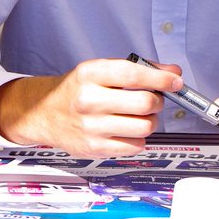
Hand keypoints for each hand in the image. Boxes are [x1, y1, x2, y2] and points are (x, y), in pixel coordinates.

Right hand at [0, 57, 180, 156]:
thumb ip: (136, 70)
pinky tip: (125, 130)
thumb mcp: (99, 71)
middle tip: (152, 100)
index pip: (132, 74)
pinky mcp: (95, 148)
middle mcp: (88, 100)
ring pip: (145, 127)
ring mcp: (91, 126)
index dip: (160, 78)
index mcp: (89, 74)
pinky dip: (137, 138)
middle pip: (144, 103)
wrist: (43, 114)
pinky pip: (136, 145)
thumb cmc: (76, 91)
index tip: (175, 80)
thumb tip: (173, 73)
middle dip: (157, 101)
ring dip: (150, 121)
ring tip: (138, 116)